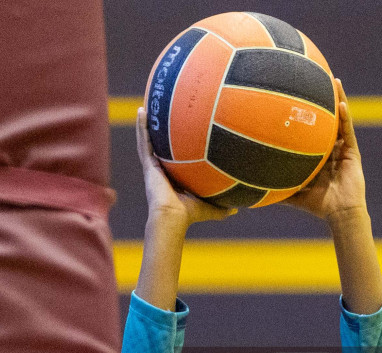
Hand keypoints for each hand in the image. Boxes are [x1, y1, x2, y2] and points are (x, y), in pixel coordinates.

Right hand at [135, 108, 234, 229]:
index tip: (179, 136)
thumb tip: (239, 208)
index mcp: (173, 179)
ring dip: (147, 125)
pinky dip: (142, 126)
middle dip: (158, 133)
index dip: (175, 149)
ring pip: (148, 141)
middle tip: (160, 116)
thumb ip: (223, 207)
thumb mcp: (210, 208)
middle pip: (160, 147)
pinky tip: (142, 111)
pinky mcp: (147, 164)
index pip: (174, 160)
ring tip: (146, 107)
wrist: (173, 217)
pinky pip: (144, 141)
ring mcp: (152, 167)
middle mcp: (161, 171)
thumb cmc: (190, 215)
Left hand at [285, 81, 367, 225]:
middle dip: (322, 100)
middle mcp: (331, 148)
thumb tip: (252, 190)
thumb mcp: (294, 193)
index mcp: (319, 155)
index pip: (312, 130)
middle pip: (327, 119)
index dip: (306, 114)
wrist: (340, 214)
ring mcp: (343, 148)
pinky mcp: (353, 152)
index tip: (295, 97)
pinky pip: (348, 130)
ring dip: (338, 99)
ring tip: (332, 80)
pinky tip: (340, 102)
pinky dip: (345, 116)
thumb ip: (277, 188)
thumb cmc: (319, 206)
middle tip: (313, 78)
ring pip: (340, 119)